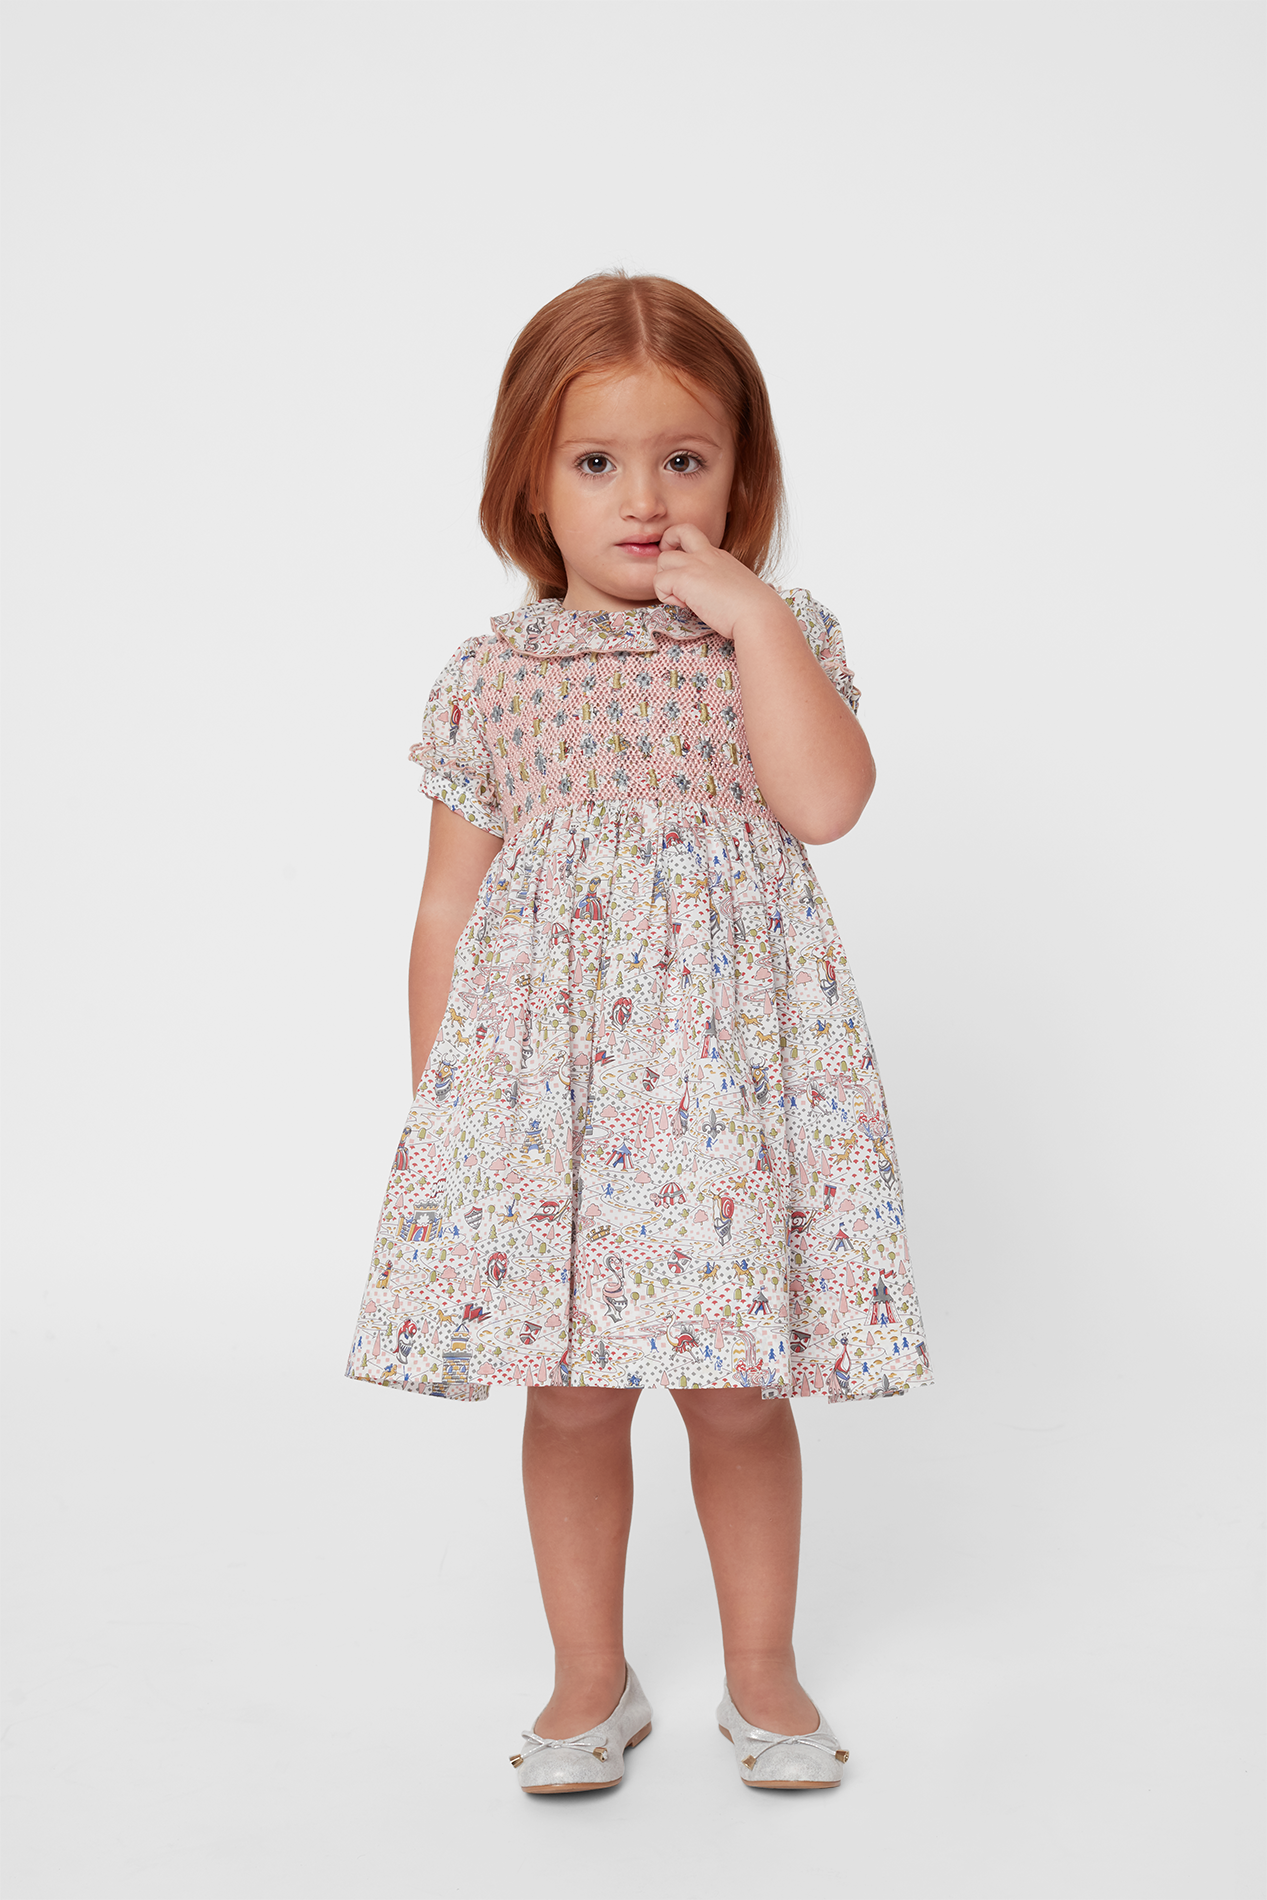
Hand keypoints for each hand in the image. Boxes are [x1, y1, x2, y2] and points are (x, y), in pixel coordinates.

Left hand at [653, 523, 783, 639]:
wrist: (759, 614)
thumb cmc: (756, 610)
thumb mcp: (740, 590)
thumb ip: (725, 588)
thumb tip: (721, 602)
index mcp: (721, 557)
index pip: (697, 542)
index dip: (688, 553)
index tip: (693, 576)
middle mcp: (708, 555)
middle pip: (679, 530)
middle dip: (667, 545)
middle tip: (672, 571)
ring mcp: (696, 564)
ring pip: (662, 558)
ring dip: (665, 579)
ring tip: (682, 598)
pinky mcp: (685, 578)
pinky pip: (659, 581)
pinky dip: (665, 596)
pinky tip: (684, 605)